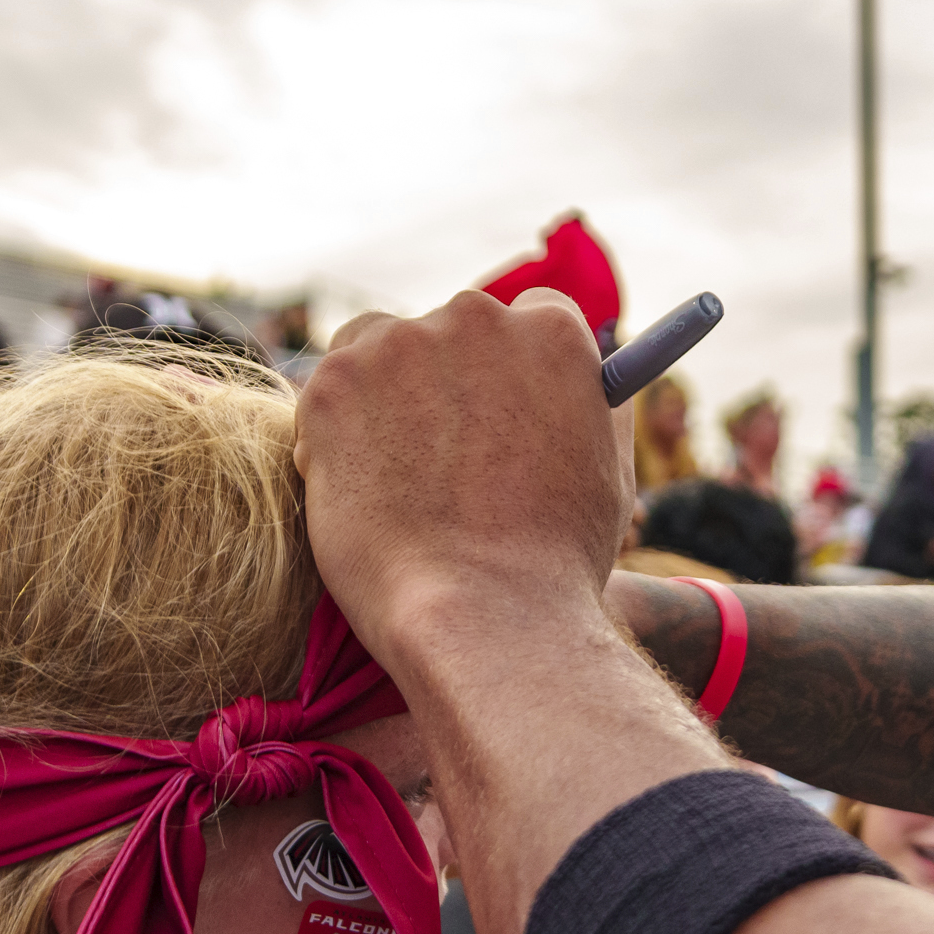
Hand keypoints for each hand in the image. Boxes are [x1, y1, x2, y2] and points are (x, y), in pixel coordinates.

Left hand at [293, 291, 627, 662]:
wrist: (483, 616)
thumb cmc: (554, 563)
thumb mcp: (607, 471)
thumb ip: (589, 407)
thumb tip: (580, 378)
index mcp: (553, 333)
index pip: (528, 316)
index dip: (508, 369)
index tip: (495, 406)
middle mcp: (477, 319)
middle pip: (448, 331)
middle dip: (440, 385)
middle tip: (440, 459)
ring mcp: (399, 347)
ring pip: (377, 353)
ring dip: (381, 401)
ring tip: (397, 483)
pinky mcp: (333, 386)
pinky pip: (325, 397)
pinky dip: (331, 438)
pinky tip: (360, 495)